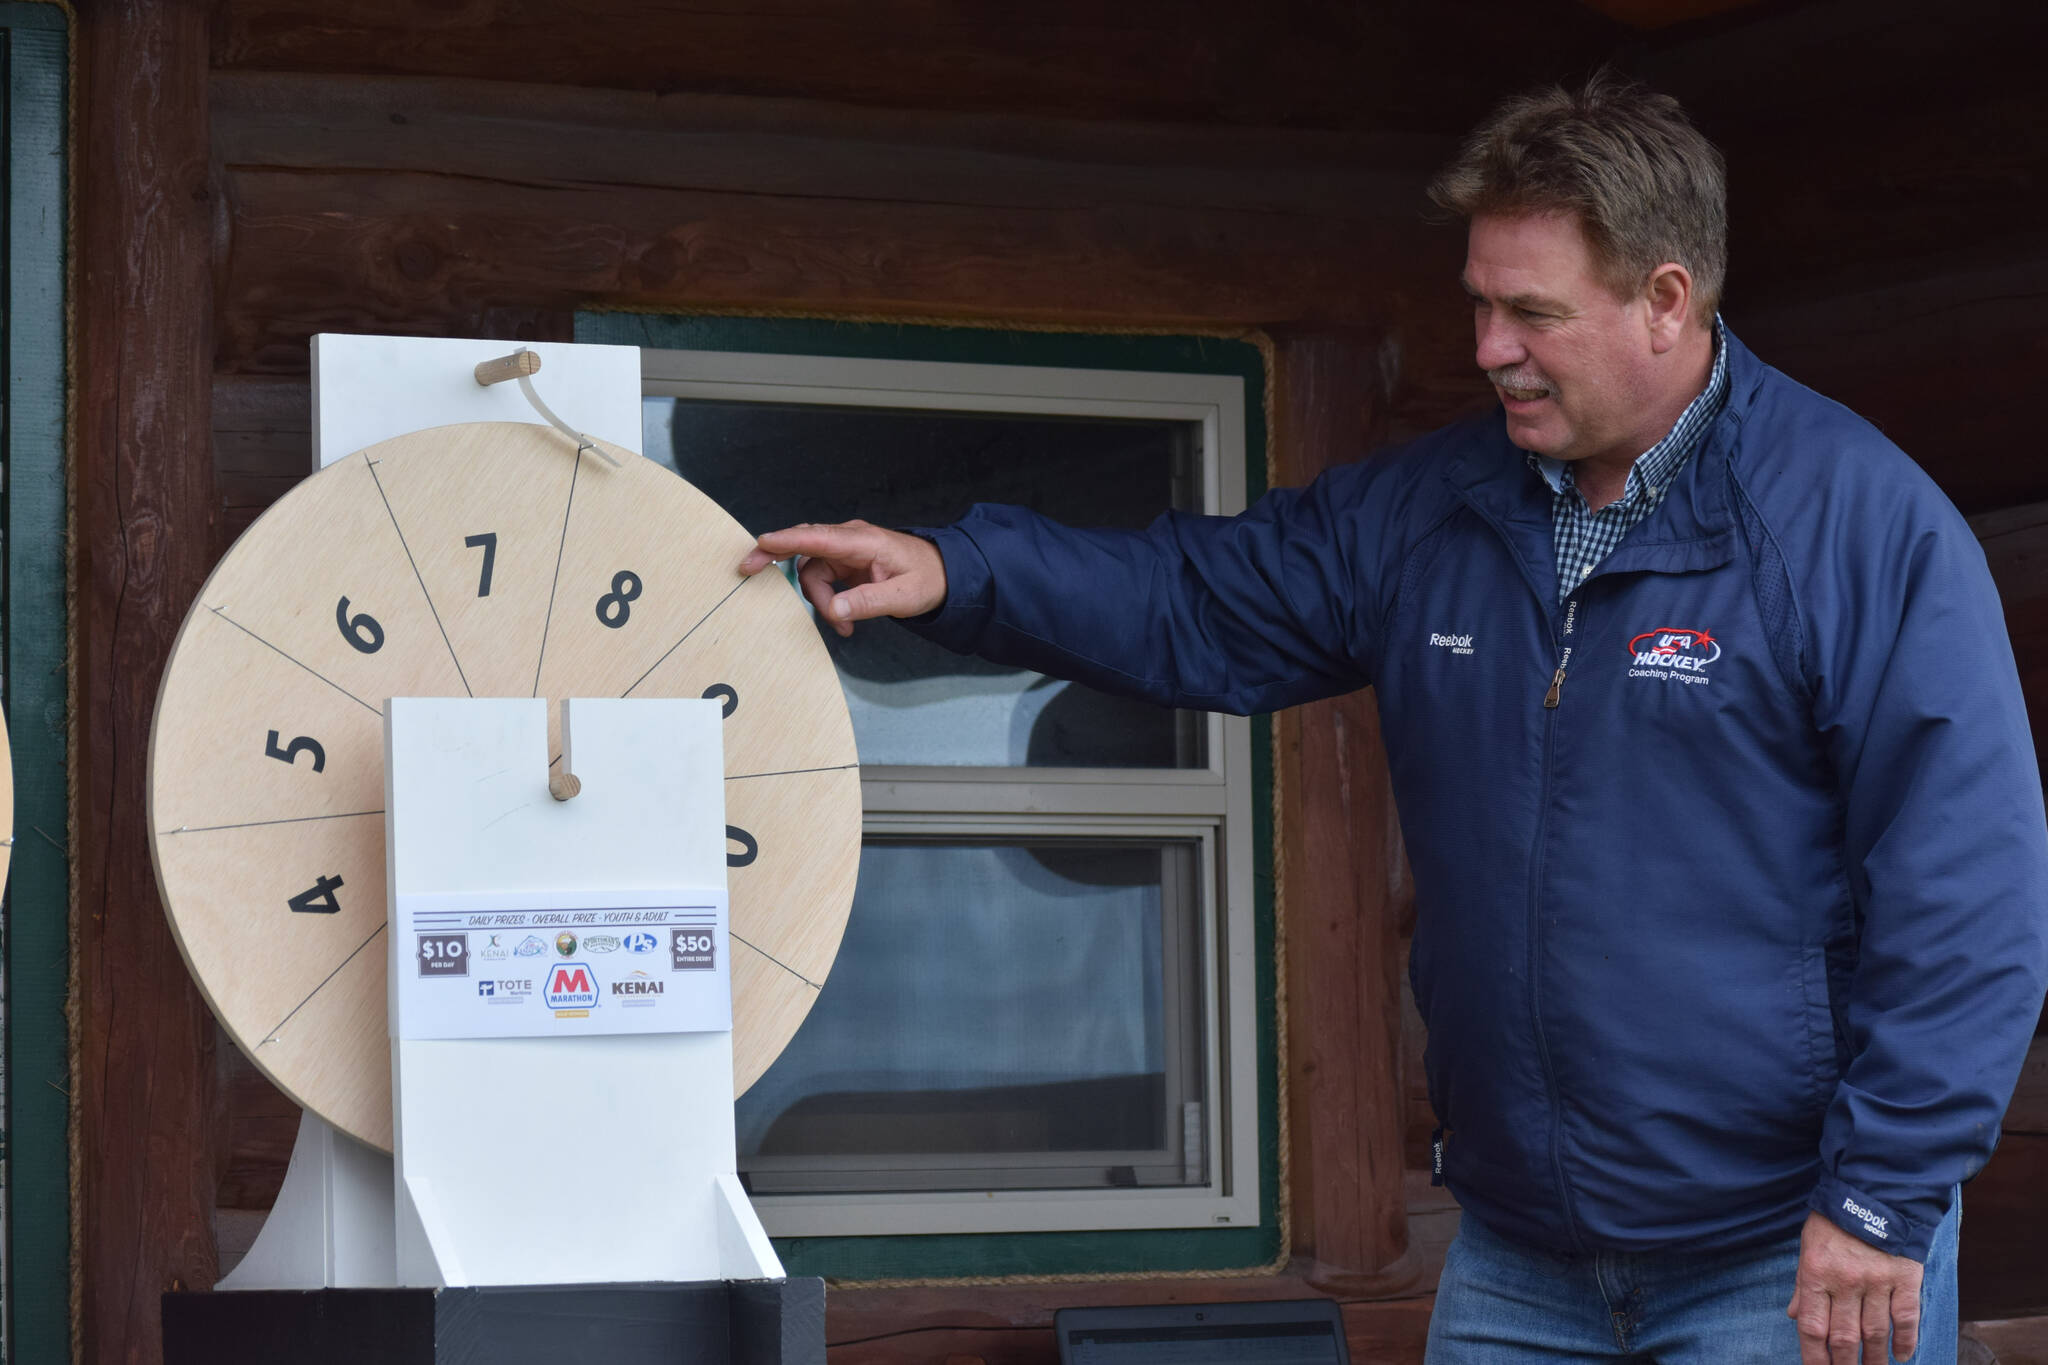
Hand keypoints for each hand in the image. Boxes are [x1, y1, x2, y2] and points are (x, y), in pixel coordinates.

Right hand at [738, 520, 946, 636]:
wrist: (944, 575)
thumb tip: (835, 610)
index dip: (788, 539)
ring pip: (812, 571)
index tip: (761, 543)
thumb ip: (869, 602)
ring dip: (819, 600)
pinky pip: (822, 578)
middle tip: (746, 570)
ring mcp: (846, 551)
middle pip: (803, 544)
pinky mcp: (845, 563)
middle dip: (775, 556)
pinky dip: (827, 600)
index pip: (819, 536)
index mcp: (863, 540)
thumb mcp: (903, 596)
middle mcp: (850, 540)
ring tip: (843, 625)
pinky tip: (844, 619)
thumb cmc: (928, 579)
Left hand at [1787, 1210, 1922, 1364]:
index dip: (1814, 1358)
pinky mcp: (1905, 1279)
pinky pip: (1906, 1318)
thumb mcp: (1808, 1247)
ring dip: (1874, 1360)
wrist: (1873, 1193)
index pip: (1812, 1328)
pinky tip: (1902, 1356)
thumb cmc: (1834, 1221)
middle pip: (1844, 1337)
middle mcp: (1845, 1282)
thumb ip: (1803, 1285)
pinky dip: (1905, 1341)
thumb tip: (1794, 1316)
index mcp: (1815, 1273)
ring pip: (1875, 1334)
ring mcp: (1877, 1282)